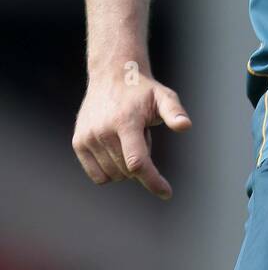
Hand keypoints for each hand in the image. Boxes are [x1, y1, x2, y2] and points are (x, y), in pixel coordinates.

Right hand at [72, 66, 190, 199]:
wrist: (111, 76)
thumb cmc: (142, 91)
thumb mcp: (163, 97)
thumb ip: (174, 112)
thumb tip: (185, 126)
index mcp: (125, 122)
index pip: (137, 162)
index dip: (152, 181)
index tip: (166, 193)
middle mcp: (103, 131)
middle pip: (127, 171)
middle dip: (141, 162)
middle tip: (141, 135)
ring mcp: (88, 138)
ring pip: (113, 176)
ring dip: (125, 166)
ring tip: (127, 138)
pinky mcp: (78, 143)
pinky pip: (98, 176)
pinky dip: (110, 172)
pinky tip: (116, 149)